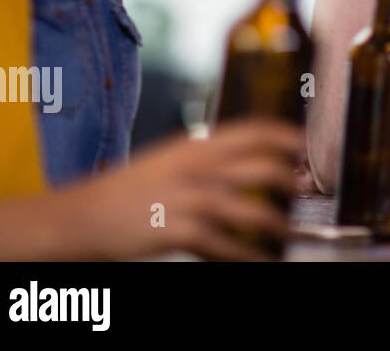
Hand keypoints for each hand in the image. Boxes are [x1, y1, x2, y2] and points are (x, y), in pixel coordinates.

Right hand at [58, 119, 304, 259]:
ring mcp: (189, 199)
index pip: (255, 129)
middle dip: (292, 181)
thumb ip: (208, 157)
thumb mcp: (171, 158)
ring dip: (278, 225)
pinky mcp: (178, 230)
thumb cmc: (129, 189)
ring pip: (253, 209)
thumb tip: (248, 160)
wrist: (81, 215)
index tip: (307, 147)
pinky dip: (247, 255)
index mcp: (197, 145)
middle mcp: (198, 167)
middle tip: (304, 192)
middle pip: (264, 166)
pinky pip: (226, 244)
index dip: (288, 136)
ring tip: (290, 234)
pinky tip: (259, 260)